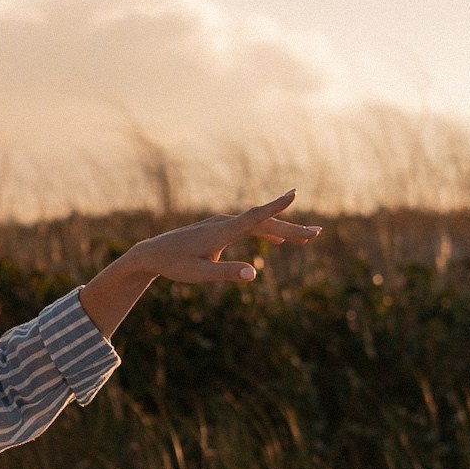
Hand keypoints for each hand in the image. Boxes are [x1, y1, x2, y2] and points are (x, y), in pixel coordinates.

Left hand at [79, 191, 320, 338]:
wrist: (152, 253)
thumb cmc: (174, 265)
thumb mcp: (199, 274)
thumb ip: (226, 273)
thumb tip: (254, 274)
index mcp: (221, 232)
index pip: (254, 218)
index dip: (275, 207)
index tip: (294, 193)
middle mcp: (224, 223)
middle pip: (263, 224)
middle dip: (291, 228)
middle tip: (318, 234)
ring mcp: (222, 225)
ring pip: (258, 226)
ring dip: (283, 231)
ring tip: (308, 237)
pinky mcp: (220, 230)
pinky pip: (249, 229)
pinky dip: (266, 233)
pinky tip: (279, 242)